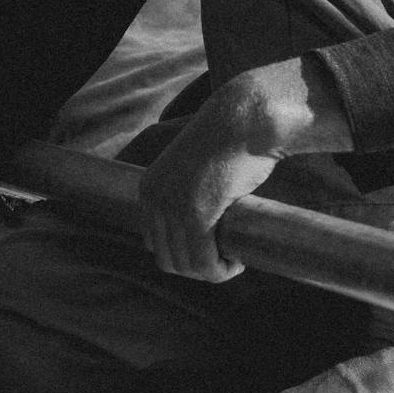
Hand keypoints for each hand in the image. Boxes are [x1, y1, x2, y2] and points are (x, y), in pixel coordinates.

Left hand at [137, 57, 352, 284]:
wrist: (244, 120)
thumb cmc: (229, 143)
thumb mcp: (195, 170)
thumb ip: (186, 195)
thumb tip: (196, 234)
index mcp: (149, 188)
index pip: (155, 243)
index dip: (183, 255)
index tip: (210, 253)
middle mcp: (154, 200)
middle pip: (167, 259)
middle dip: (196, 268)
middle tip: (223, 261)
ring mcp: (172, 208)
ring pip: (186, 265)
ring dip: (210, 272)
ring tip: (233, 262)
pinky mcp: (196, 215)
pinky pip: (205, 262)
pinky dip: (220, 271)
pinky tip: (237, 263)